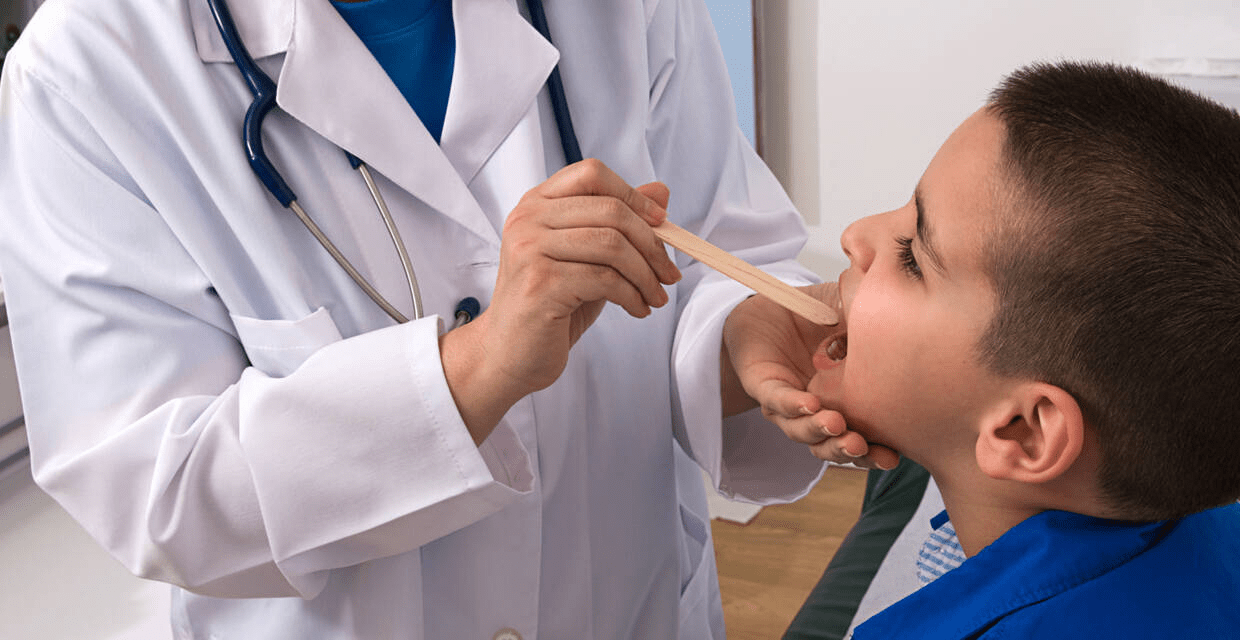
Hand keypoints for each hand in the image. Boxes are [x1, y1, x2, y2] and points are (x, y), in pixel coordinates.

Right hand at [441, 159, 680, 442]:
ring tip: (655, 297)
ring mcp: (529, 250)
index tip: (661, 223)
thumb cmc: (549, 305)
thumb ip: (618, 224)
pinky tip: (637, 309)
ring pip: (612, 245)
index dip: (633, 196)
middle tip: (669, 273)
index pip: (592, 174)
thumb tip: (661, 191)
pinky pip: (605, 280)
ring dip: (646, 275)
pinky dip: (632, 296)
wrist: (508, 354)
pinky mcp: (540, 284)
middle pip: (610, 210)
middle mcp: (527, 219)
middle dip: (652, 244)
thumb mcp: (588, 257)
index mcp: (536, 204)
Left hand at [722, 283, 897, 468]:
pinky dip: (793, 404)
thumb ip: (880, 323)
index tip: (896, 456)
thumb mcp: (859, 317)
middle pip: (831, 443)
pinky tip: (811, 404)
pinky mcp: (763, 385)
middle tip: (866, 449)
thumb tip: (915, 323)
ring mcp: (788, 402)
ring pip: (801, 429)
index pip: (862, 436)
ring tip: (837, 425)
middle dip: (848, 450)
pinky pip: (777, 399)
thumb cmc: (822, 314)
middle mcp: (818, 409)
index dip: (877, 450)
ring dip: (820, 430)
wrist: (774, 301)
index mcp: (845, 402)